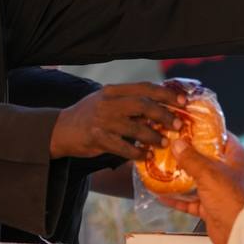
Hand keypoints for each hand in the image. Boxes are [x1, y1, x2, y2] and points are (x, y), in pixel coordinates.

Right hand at [49, 83, 185, 160]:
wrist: (60, 129)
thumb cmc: (90, 115)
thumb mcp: (107, 101)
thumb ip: (129, 102)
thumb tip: (161, 107)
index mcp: (114, 90)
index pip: (145, 87)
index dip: (166, 93)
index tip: (183, 100)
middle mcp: (109, 102)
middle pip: (143, 105)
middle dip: (164, 115)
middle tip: (178, 124)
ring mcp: (102, 120)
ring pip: (135, 127)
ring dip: (153, 136)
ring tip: (164, 143)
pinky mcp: (97, 138)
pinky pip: (123, 147)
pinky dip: (137, 153)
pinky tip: (145, 156)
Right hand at [158, 133, 243, 243]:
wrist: (237, 232)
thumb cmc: (232, 200)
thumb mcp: (209, 173)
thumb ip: (192, 158)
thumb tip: (178, 144)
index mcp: (236, 157)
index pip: (220, 137)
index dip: (204, 130)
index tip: (188, 126)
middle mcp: (228, 172)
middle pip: (205, 158)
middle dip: (187, 154)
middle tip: (169, 146)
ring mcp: (219, 190)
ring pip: (195, 179)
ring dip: (179, 177)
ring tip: (162, 168)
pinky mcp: (210, 206)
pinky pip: (190, 200)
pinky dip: (177, 198)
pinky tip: (163, 195)